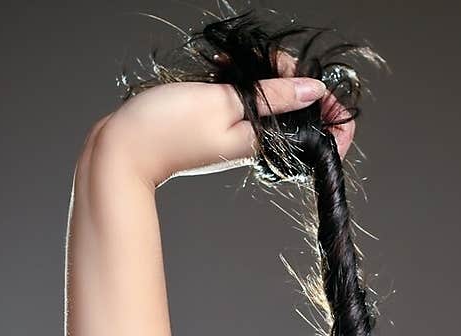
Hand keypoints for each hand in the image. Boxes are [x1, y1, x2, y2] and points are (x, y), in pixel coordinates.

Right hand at [87, 48, 356, 188]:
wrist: (126, 149)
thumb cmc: (170, 128)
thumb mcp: (226, 103)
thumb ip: (273, 96)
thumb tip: (314, 90)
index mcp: (265, 143)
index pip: (320, 138)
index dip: (334, 113)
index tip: (329, 87)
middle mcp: (258, 141)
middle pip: (298, 109)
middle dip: (295, 77)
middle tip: (273, 60)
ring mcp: (240, 133)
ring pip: (273, 99)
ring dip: (267, 73)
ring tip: (246, 60)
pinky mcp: (221, 122)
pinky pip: (247, 98)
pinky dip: (243, 77)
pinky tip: (224, 65)